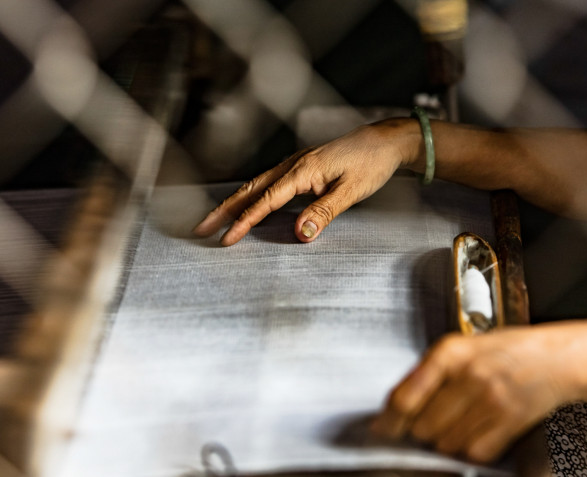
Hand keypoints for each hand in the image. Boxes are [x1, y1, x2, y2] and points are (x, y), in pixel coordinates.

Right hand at [193, 119, 421, 245]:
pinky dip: (251, 195)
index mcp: (302, 171)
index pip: (266, 201)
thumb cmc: (372, 164)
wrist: (386, 141)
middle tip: (200, 228)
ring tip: (215, 220)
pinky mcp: (301, 167)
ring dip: (234, 203)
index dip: (244, 222)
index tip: (226, 239)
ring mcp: (296, 165)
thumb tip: (300, 234)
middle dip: (223, 211)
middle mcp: (293, 165)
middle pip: (250, 190)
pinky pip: (268, 182)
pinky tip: (247, 204)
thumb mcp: (352, 192)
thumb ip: (324, 213)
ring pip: (256, 185)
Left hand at [370, 321, 586, 462]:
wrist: (556, 357)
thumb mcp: (462, 348)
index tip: (382, 430)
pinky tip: (476, 431)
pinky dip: (471, 449)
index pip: (405, 397)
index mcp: (449, 353)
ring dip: (446, 441)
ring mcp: (490, 400)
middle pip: (423, 426)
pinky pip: (474, 452)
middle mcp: (468, 375)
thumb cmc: (507, 350)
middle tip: (431, 422)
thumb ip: (428, 372)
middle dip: (422, 430)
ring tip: (459, 422)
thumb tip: (395, 406)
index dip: (389, 421)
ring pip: (446, 443)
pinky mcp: (509, 421)